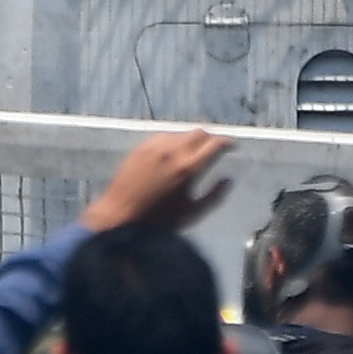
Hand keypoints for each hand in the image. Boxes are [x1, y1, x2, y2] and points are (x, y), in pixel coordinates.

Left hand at [79, 129, 233, 236]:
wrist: (120, 215)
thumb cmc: (158, 220)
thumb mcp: (192, 213)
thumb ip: (214, 195)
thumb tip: (228, 180)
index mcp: (188, 167)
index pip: (215, 144)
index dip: (227, 142)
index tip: (232, 146)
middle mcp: (173, 151)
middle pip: (199, 132)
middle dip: (210, 139)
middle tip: (213, 150)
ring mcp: (155, 146)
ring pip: (181, 133)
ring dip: (191, 140)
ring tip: (191, 154)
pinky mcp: (141, 147)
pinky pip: (164, 136)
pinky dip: (173, 142)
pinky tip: (171, 155)